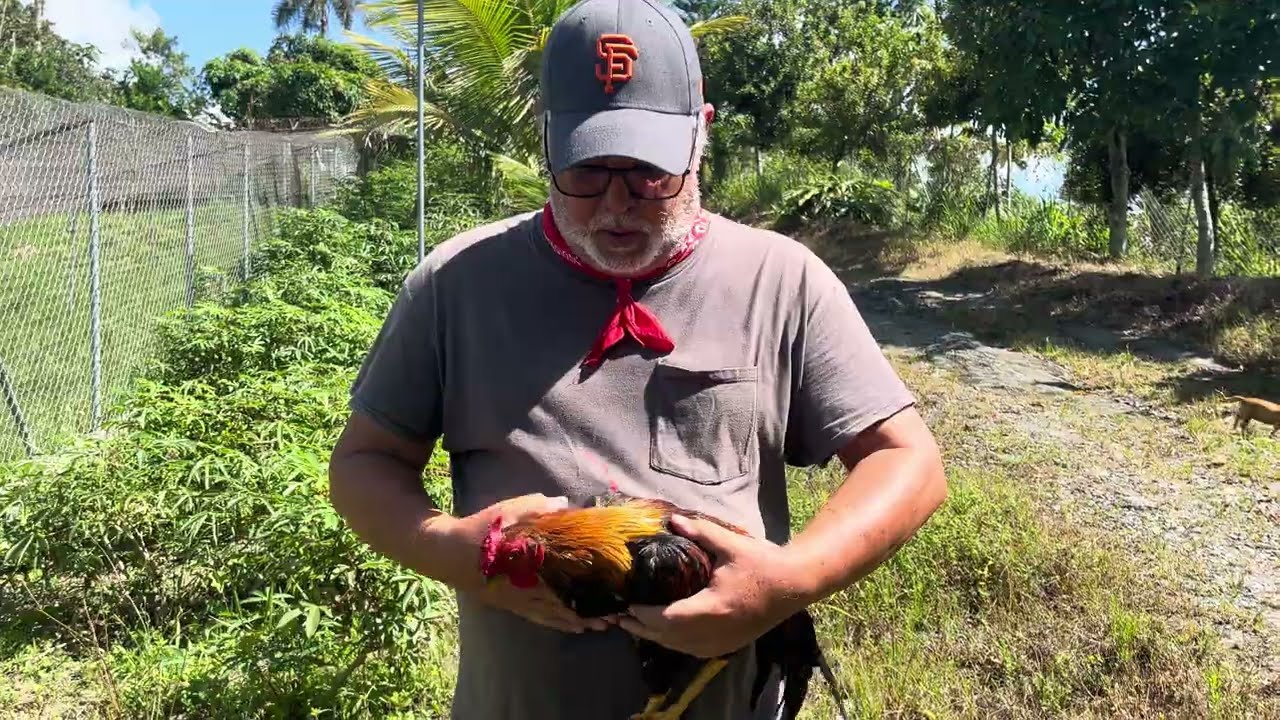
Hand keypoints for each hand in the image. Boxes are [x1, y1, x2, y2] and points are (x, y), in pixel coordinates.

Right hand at [447, 493, 609, 634]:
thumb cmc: (482, 530)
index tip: (612, 590)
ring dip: (579, 621)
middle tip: (615, 616)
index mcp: (530, 562)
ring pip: (555, 616)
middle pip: (565, 602)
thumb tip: (566, 504)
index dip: (589, 586)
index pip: (567, 578)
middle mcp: (527, 586)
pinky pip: (540, 619)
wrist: (447, 553)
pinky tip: (573, 628)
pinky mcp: (512, 606)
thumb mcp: (509, 511)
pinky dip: (559, 624)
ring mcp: (519, 600)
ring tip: (602, 627)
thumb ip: (539, 508)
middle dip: (590, 609)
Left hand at [617, 514, 812, 657]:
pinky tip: (665, 633)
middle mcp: (714, 632)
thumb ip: (701, 532)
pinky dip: (674, 643)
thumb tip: (673, 521)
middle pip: (668, 637)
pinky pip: (693, 650)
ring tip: (635, 625)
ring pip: (679, 647)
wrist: (794, 586)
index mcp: (711, 609)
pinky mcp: (729, 645)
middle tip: (619, 619)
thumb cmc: (762, 564)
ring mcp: (722, 642)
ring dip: (656, 637)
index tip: (626, 606)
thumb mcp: (730, 545)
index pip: (667, 619)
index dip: (643, 615)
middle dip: (641, 628)